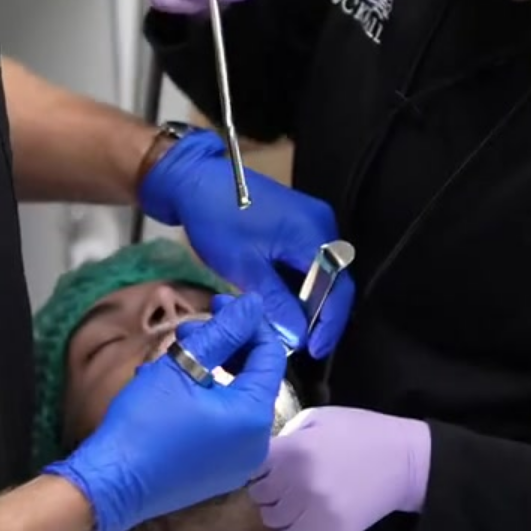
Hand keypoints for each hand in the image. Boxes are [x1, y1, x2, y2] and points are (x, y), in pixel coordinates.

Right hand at [46, 294, 285, 530]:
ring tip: (172, 353)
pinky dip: (201, 396)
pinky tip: (168, 385)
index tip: (217, 302)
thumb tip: (253, 304)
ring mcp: (236, 462)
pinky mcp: (215, 472)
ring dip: (208, 368)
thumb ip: (222, 332)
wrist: (113, 483)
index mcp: (254, 416)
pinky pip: (219, 422)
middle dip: (224, 344)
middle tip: (189, 328)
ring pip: (231, 398)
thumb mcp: (182, 367)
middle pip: (251, 377)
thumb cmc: (147, 421)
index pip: (269, 355)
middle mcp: (256, 443)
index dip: (247, 323)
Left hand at [139, 130, 354, 357]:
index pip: (338, 289)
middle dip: (316, 315)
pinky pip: (304, 257)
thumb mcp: (245, 268)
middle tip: (299, 342)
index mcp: (314, 233)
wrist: (193, 179)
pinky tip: (279, 300)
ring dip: (304, 299)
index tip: (314, 351)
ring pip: (317, 271)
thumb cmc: (217, 220)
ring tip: (288, 327)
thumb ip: (276, 304)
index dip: (328, 325)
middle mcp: (320, 224)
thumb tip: (298, 338)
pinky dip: (294, 281)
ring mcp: (308, 219)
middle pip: (332, 280)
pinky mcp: (294, 219)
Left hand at [249, 407, 431, 530]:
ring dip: (278, 511)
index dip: (255, 466)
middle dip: (266, 489)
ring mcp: (316, 512)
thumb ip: (285, 435)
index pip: (250, 467)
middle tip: (280, 484)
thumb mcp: (316, 418)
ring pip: (272, 521)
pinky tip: (304, 519)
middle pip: (258, 495)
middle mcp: (299, 483)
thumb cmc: (357, 432)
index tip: (265, 466)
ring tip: (293, 502)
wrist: (403, 462)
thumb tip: (261, 453)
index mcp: (293, 450)